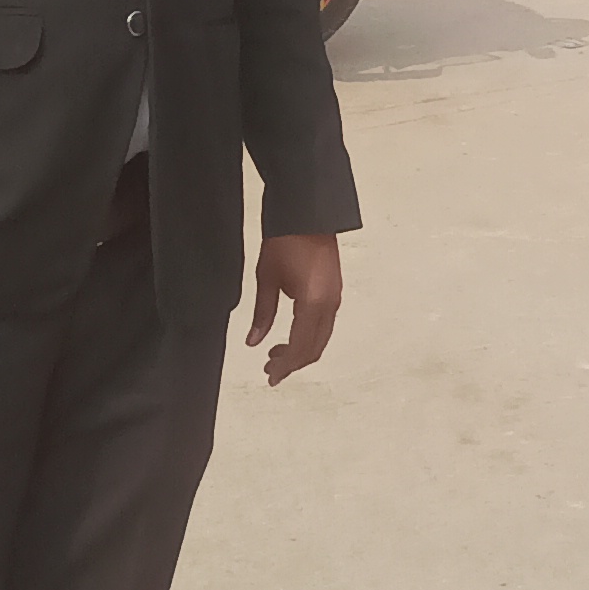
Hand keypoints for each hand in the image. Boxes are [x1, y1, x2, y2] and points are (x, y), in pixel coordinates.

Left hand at [247, 233, 341, 384]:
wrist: (306, 212)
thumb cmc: (285, 240)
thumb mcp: (266, 278)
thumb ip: (262, 314)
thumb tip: (253, 342)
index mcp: (313, 304)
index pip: (300, 348)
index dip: (285, 367)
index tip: (270, 376)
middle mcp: (329, 305)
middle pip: (314, 348)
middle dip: (293, 363)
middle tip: (270, 369)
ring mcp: (335, 297)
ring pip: (321, 338)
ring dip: (301, 350)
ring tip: (276, 353)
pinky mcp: (334, 290)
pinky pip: (324, 325)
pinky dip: (309, 337)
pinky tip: (291, 334)